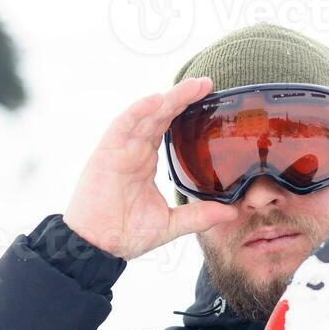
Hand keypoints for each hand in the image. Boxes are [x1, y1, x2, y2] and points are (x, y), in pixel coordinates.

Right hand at [63, 77, 240, 260]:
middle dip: (182, 97)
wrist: (97, 247)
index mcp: (146, 161)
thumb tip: (231, 212)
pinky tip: (155, 100)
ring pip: (145, 116)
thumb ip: (199, 215)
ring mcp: (120, 150)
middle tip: (207, 82)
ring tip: (191, 86)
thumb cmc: (124, 233)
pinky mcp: (106, 154)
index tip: (210, 98)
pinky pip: (122, 127)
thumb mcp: (170, 223)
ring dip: (167, 99)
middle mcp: (134, 151)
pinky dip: (138, 112)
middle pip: (160, 116)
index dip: (186, 111)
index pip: (168, 128)